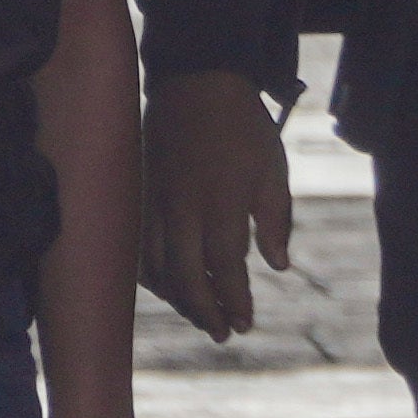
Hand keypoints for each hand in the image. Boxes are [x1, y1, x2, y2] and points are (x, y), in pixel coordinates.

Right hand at [146, 77, 292, 341]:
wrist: (197, 84)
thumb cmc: (245, 128)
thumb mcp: (274, 171)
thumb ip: (275, 221)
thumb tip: (278, 265)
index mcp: (220, 204)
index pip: (224, 268)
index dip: (234, 301)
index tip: (245, 324)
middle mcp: (182, 210)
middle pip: (185, 279)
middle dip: (205, 312)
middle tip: (224, 332)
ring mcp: (155, 205)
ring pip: (157, 270)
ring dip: (179, 300)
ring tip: (203, 316)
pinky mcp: (139, 199)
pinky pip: (139, 251)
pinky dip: (153, 277)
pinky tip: (170, 287)